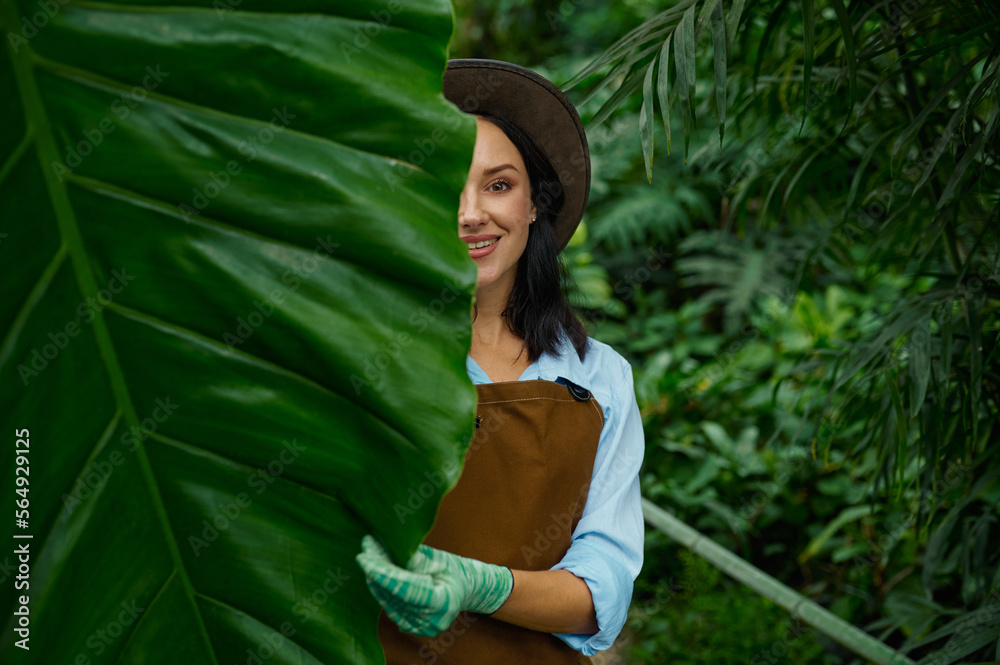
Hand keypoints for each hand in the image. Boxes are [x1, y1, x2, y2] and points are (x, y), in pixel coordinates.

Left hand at [355, 534, 513, 636]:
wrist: (464, 589)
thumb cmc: (452, 569)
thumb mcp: (437, 559)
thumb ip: (412, 558)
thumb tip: (381, 547)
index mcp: (444, 602)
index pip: (405, 588)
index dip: (382, 572)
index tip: (364, 556)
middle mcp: (432, 621)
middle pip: (394, 595)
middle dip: (376, 571)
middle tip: (366, 547)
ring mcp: (423, 628)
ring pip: (388, 602)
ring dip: (376, 578)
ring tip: (370, 554)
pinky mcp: (413, 629)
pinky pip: (390, 608)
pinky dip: (382, 589)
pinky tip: (376, 572)